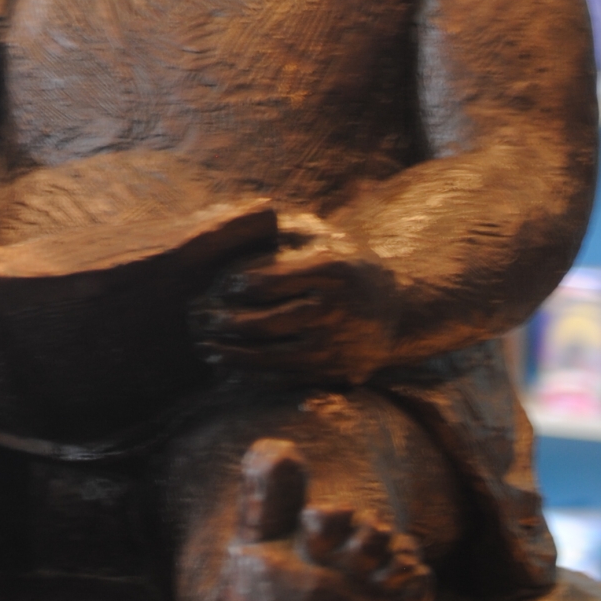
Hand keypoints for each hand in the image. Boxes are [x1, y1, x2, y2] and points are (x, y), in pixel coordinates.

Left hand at [191, 212, 399, 385]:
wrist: (399, 314)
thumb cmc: (350, 266)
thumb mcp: (326, 237)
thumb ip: (286, 228)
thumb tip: (241, 221)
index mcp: (331, 272)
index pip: (271, 282)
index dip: (239, 286)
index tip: (222, 285)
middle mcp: (334, 312)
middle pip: (268, 324)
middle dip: (228, 324)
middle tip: (201, 320)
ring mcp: (334, 347)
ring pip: (273, 357)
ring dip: (234, 356)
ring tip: (206, 349)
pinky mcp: (333, 373)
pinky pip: (287, 380)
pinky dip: (254, 378)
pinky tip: (230, 371)